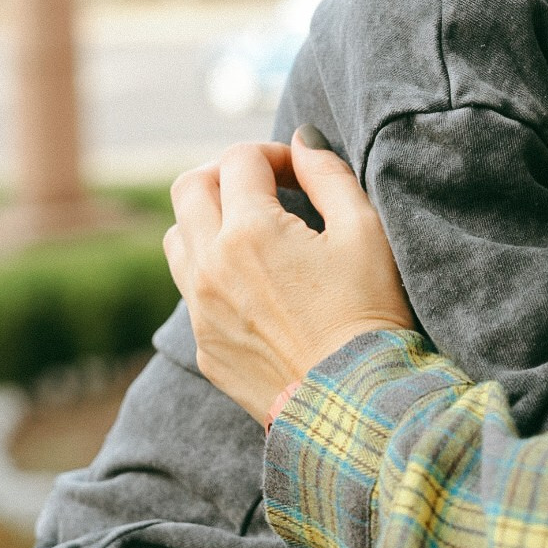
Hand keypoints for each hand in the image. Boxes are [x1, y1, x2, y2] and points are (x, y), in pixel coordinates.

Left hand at [163, 132, 413, 424]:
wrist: (356, 406)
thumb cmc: (369, 313)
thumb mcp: (364, 229)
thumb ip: (327, 173)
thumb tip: (301, 141)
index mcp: (249, 231)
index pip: (240, 160)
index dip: (274, 154)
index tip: (301, 170)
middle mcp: (211, 266)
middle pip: (189, 188)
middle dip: (226, 173)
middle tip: (265, 186)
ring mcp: (201, 310)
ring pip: (178, 237)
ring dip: (208, 219)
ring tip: (253, 230)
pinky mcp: (205, 346)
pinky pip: (190, 289)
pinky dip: (212, 268)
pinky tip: (255, 281)